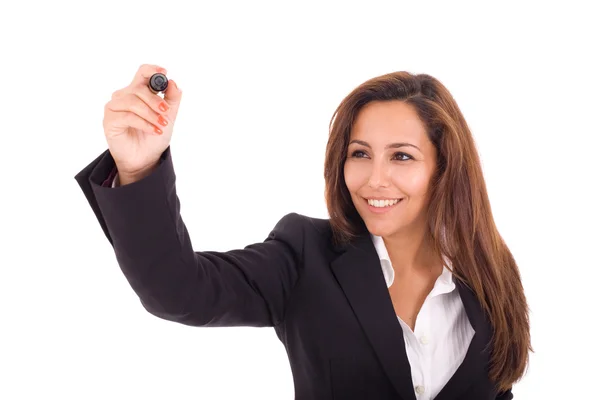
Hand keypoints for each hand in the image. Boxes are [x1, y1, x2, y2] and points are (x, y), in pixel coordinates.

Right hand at [102, 64, 182, 182]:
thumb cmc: (154, 136)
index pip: (142, 73)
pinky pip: (127, 116)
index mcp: (138, 92)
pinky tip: (154, 131)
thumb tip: (173, 82)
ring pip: (133, 102)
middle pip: (139, 88)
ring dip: (151, 115)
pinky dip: (144, 123)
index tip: (164, 72)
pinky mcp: (110, 120)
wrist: (146, 158)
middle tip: (167, 114)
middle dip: (156, 101)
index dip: (152, 70)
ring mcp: (114, 107)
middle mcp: (124, 96)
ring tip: (161, 126)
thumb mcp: (168, 116)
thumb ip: (172, 99)